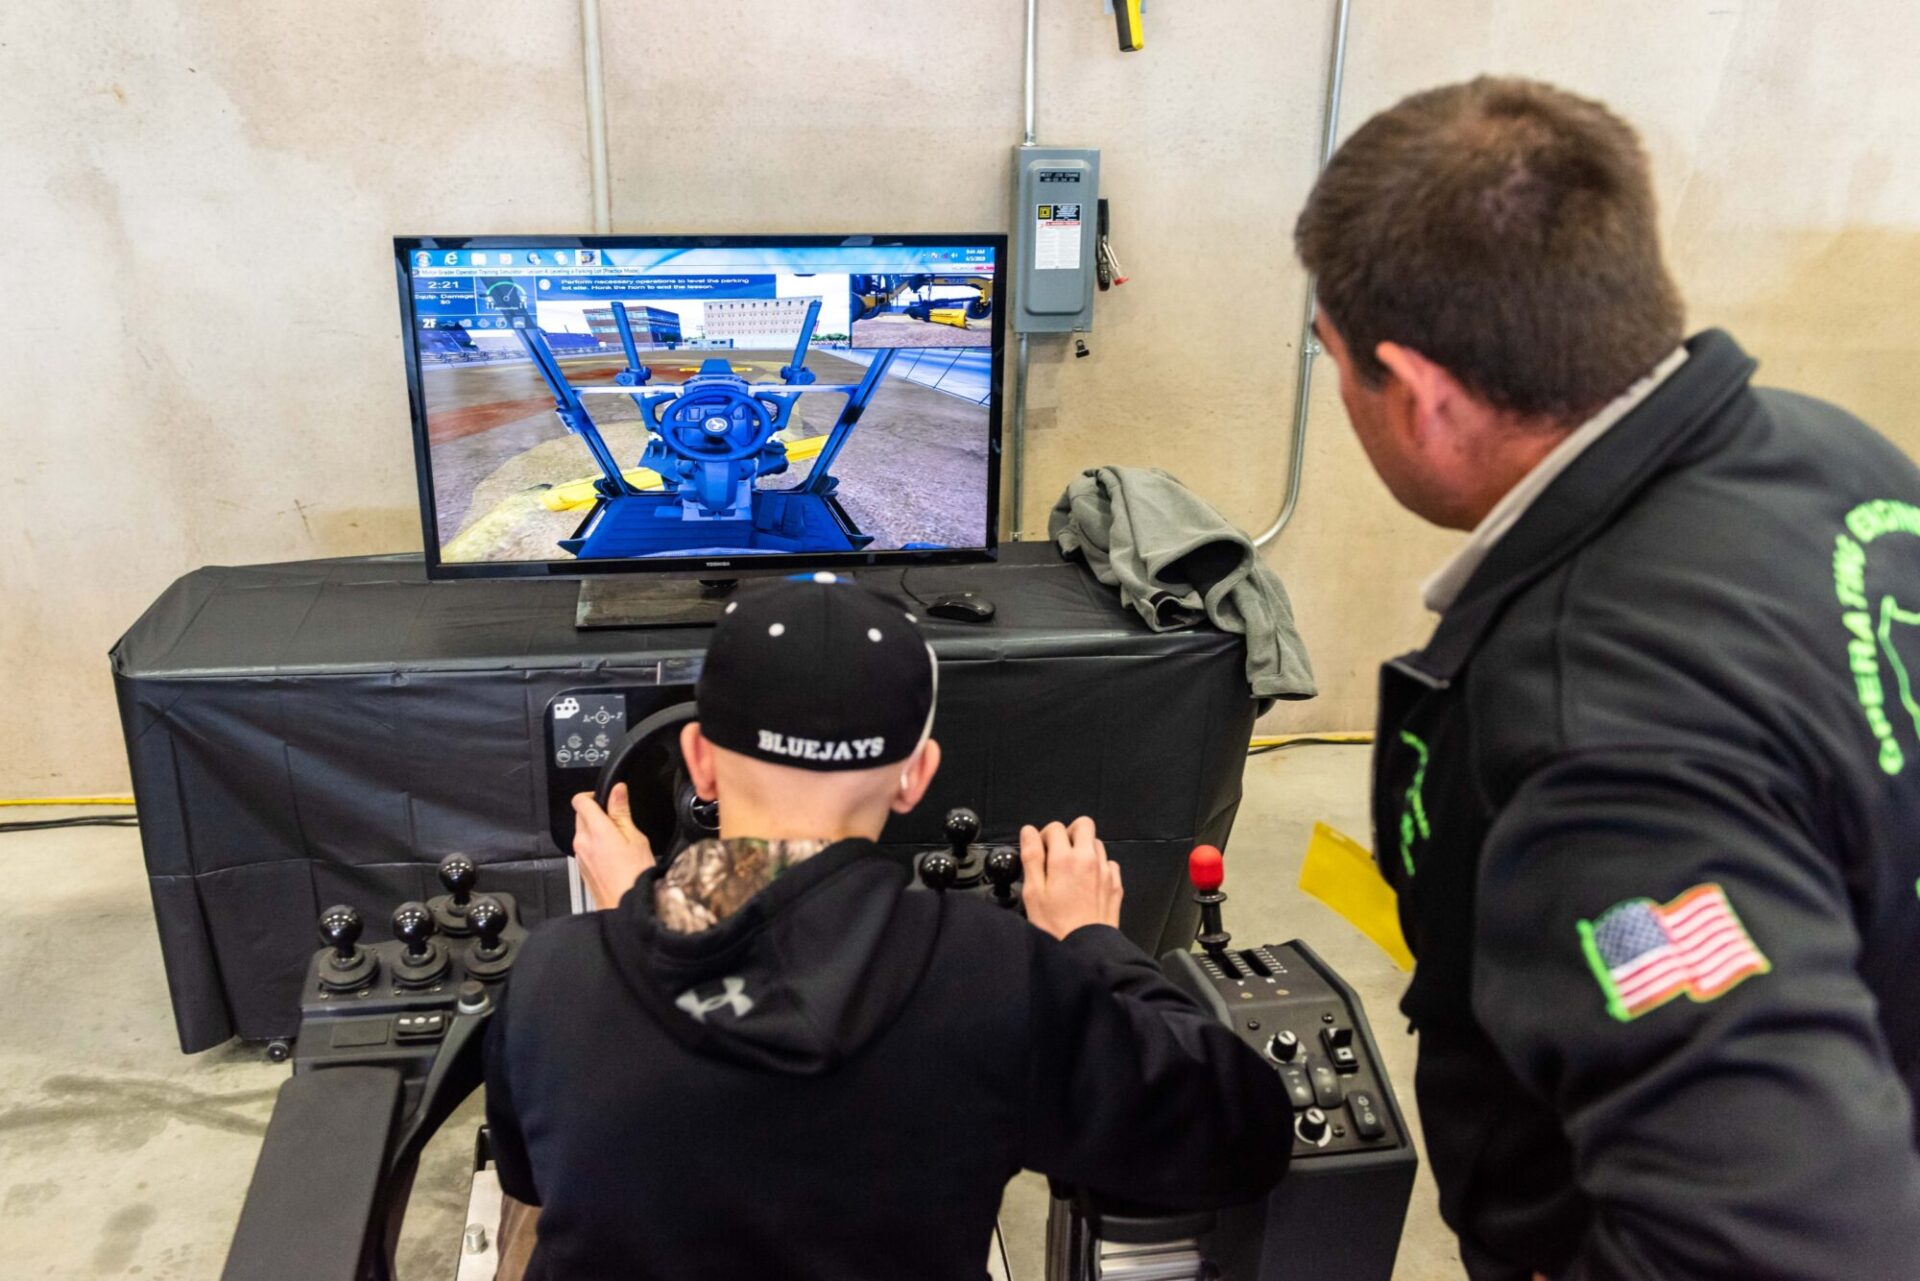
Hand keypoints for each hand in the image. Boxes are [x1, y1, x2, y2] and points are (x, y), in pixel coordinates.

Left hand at [572, 784, 654, 908]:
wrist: (627, 907)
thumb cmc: (635, 876)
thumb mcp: (635, 837)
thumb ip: (621, 812)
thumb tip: (616, 790)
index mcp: (596, 830)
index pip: (581, 801)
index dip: (593, 795)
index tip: (608, 798)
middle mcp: (582, 842)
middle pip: (581, 815)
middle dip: (597, 813)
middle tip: (619, 821)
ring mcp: (580, 856)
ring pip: (583, 832)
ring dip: (597, 830)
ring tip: (620, 842)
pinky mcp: (582, 868)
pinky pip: (585, 848)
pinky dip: (596, 846)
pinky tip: (614, 856)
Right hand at [1019, 816, 1122, 940]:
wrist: (1086, 949)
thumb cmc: (1055, 924)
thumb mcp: (1033, 892)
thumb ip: (1031, 857)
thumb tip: (1028, 831)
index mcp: (1064, 858)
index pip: (1055, 827)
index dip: (1044, 836)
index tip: (1040, 852)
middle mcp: (1088, 858)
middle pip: (1083, 824)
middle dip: (1069, 833)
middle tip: (1058, 852)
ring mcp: (1105, 871)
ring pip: (1096, 843)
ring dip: (1084, 849)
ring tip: (1072, 871)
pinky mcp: (1116, 884)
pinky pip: (1109, 863)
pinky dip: (1098, 866)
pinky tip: (1088, 883)